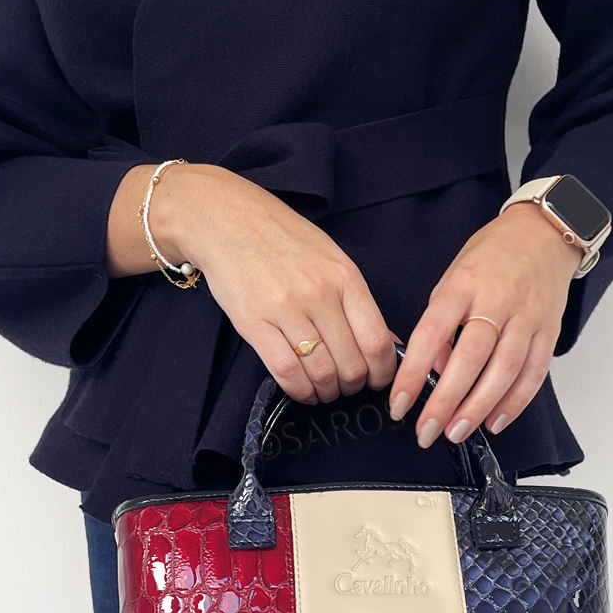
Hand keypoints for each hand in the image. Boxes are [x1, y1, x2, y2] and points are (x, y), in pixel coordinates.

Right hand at [107, 163, 394, 403]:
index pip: (377, 340)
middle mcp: (319, 294)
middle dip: (353, 386)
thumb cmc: (281, 238)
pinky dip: (299, 391)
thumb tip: (386, 341)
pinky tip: (302, 390)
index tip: (378, 379)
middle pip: (351, 364)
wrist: (226, 219)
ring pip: (321, 373)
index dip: (382, 372)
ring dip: (326, 392)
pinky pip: (286, 372)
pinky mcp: (254, 323)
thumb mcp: (331, 258)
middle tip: (346, 387)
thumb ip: (356, 300)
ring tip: (324, 391)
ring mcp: (286, 309)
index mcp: (345, 277)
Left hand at [388, 202, 580, 444]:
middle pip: (470, 358)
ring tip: (456, 432)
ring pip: (504, 370)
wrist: (543, 233)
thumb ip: (442, 323)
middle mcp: (497, 300)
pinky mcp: (550, 330)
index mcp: (463, 284)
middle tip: (427, 432)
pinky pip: (534, 373)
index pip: (432, 334)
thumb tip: (435, 371)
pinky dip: (515, 402)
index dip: (412, 373)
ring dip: (478, 408)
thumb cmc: (491, 256)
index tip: (398, 404)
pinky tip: (495, 421)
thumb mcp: (453, 277)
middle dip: (445, 401)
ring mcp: (527, 316)